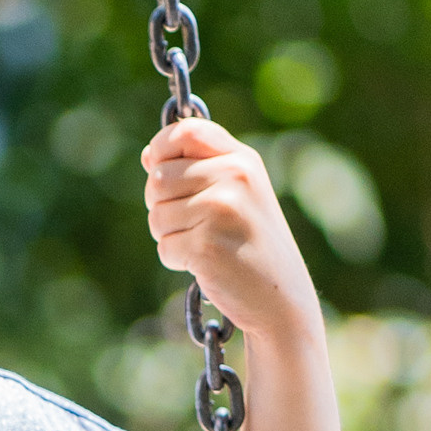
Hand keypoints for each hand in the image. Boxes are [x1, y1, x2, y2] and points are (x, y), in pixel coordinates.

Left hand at [140, 117, 321, 346]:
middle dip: (162, 205)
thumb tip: (149, 155)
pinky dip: (176, 259)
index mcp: (242, 160)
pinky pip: (164, 246)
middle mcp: (234, 177)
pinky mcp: (206, 245)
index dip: (161, 148)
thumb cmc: (253, 245)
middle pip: (159, 178)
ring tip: (203, 244)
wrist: (281, 298)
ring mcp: (220, 210)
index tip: (159, 169)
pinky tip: (205, 264)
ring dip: (169, 235)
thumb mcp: (238, 195)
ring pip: (156, 214)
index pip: (185, 131)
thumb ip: (197, 169)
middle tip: (192, 224)